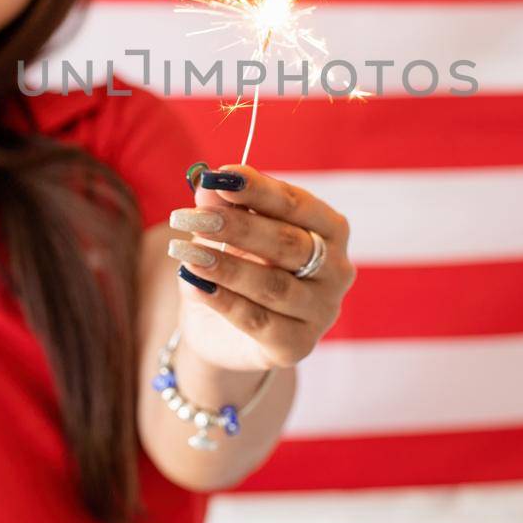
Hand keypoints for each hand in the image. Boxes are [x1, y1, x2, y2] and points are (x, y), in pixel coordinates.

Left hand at [166, 163, 354, 372]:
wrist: (224, 330)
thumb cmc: (238, 265)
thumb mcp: (225, 232)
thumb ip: (223, 207)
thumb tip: (209, 184)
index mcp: (329, 230)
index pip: (298, 204)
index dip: (259, 189)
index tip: (220, 176)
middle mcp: (336, 270)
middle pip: (288, 243)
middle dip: (238, 227)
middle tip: (191, 216)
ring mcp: (321, 311)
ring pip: (273, 285)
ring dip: (226, 266)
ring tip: (186, 251)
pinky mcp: (297, 345)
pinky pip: (258, 320)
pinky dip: (223, 300)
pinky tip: (194, 284)